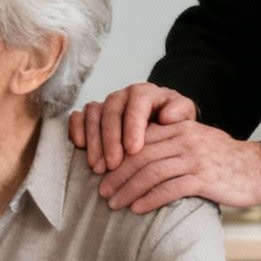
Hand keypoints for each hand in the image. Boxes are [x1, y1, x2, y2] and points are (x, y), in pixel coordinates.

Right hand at [68, 83, 197, 173]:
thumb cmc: (172, 123)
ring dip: (94, 141)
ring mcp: (105, 104)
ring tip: (98, 167)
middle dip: (110, 140)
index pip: (136, 103)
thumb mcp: (184, 116)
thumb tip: (167, 117)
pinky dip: (76, 129)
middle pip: (111, 110)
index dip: (132, 126)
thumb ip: (180, 112)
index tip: (133, 150)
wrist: (161, 125)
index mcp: (145, 92)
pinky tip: (81, 147)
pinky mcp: (91, 114)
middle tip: (113, 165)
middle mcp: (122, 95)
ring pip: (93, 114)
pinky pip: (77, 116)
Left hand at [96, 120, 260, 213]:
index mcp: (180, 127)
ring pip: (150, 173)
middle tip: (102, 191)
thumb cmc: (226, 160)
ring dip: (128, 189)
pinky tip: (137, 209)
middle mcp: (185, 139)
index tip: (103, 172)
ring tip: (114, 203)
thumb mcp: (197, 141)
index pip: (140, 139)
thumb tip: (140, 158)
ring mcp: (195, 158)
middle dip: (117, 175)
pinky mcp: (204, 179)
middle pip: (140, 156)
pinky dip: (149, 199)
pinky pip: (169, 189)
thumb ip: (171, 144)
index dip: (118, 155)